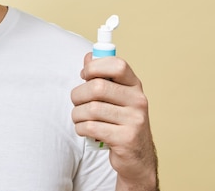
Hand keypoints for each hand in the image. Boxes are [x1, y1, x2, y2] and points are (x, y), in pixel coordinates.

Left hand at [71, 53, 158, 190]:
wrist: (137, 158)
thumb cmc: (120, 121)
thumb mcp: (116, 96)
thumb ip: (102, 76)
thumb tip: (88, 56)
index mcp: (135, 86)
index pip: (117, 65)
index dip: (95, 67)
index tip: (85, 75)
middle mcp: (138, 101)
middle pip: (98, 87)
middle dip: (78, 94)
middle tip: (76, 101)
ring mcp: (134, 121)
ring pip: (91, 109)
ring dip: (77, 114)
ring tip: (80, 118)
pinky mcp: (126, 139)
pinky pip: (91, 127)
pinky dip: (81, 128)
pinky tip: (84, 130)